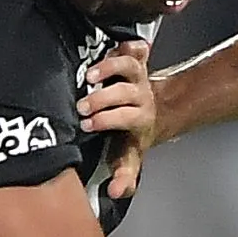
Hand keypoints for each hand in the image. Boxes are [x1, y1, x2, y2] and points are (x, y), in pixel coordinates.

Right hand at [76, 40, 153, 204]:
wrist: (155, 112)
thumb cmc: (133, 134)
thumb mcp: (130, 155)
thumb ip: (124, 173)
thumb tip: (116, 193)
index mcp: (139, 118)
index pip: (126, 117)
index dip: (107, 119)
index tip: (87, 124)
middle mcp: (140, 95)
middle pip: (124, 92)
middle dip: (103, 98)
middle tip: (82, 105)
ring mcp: (138, 76)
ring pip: (129, 66)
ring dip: (110, 68)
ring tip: (90, 75)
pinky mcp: (134, 61)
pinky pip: (135, 49)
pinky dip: (130, 44)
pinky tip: (118, 43)